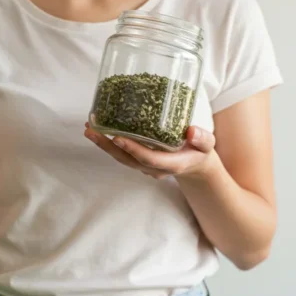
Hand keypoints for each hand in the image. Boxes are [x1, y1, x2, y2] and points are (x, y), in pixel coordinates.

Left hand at [84, 123, 219, 179]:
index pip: (148, 159)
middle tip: (91, 130)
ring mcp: (144, 165)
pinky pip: (121, 152)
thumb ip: (202, 139)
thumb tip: (191, 131)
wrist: (194, 163)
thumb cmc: (199, 151)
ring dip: (102, 143)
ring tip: (88, 127)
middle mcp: (153, 168)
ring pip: (120, 157)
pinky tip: (98, 128)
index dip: (132, 149)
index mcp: (170, 164)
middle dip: (107, 146)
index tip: (117, 137)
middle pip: (127, 159)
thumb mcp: (207, 145)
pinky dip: (107, 141)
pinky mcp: (138, 159)